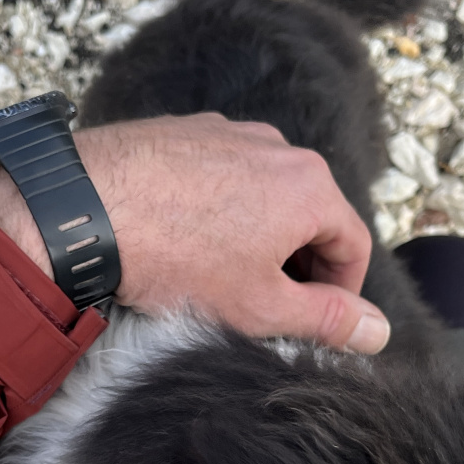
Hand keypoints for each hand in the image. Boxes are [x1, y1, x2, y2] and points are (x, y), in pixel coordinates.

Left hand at [0, 113, 389, 353]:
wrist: (84, 209)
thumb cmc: (177, 259)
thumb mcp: (262, 306)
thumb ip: (327, 319)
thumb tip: (379, 332)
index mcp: (309, 185)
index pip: (353, 244)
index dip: (342, 293)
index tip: (316, 323)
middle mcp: (276, 146)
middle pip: (310, 214)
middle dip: (297, 264)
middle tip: (266, 308)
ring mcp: (226, 131)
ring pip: (263, 194)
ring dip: (256, 237)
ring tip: (219, 277)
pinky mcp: (182, 131)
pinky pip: (219, 176)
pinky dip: (216, 210)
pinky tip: (182, 243)